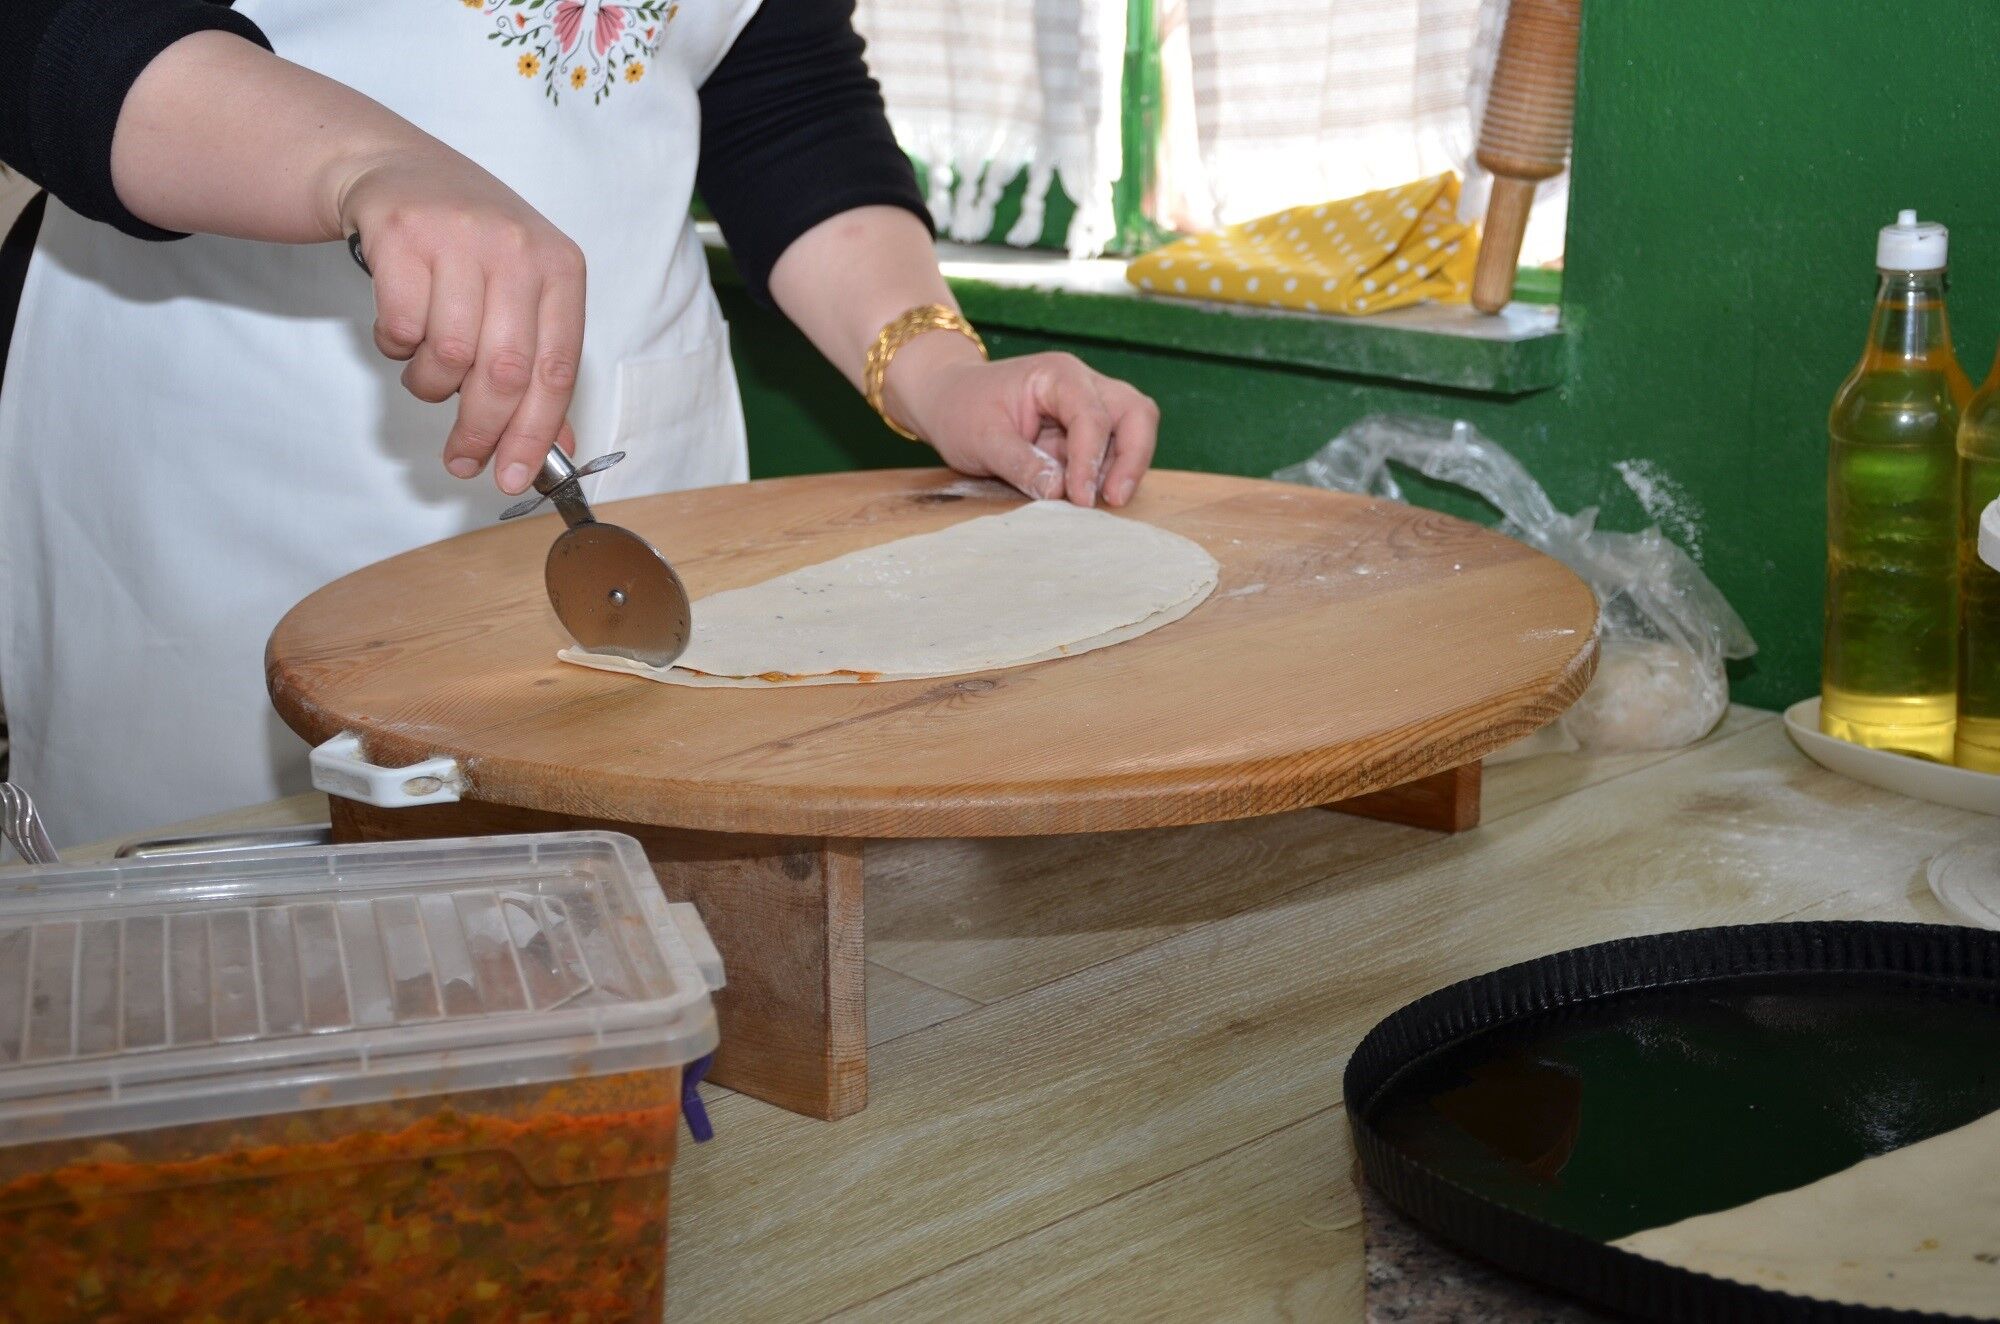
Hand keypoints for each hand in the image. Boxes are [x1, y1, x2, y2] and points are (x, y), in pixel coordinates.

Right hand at [336, 149, 585, 493]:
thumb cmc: (471, 246)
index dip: (534, 434)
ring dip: (432, 384)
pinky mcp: (404, 235)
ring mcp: (461, 238)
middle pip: (504, 372)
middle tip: (462, 458)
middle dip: (481, 430)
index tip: (513, 477)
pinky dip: (397, 347)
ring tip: (428, 370)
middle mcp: (518, 250)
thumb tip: (558, 448)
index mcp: (561, 269)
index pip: (556, 371)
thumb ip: (540, 367)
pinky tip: (403, 329)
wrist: (401, 169)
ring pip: (449, 354)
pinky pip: (401, 327)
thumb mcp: (523, 293)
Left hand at [887, 340, 1160, 507]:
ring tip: (1096, 502)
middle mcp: (1084, 385)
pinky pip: (1113, 450)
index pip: (1092, 416)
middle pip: (1136, 413)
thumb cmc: (960, 410)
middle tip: (1115, 499)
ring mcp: (1090, 406)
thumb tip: (1059, 492)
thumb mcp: (982, 440)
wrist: (947, 400)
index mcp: (1058, 376)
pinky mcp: (1085, 431)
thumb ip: (1021, 464)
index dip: (1091, 460)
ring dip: (1124, 468)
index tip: (1080, 500)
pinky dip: (1107, 474)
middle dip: (1133, 458)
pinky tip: (1085, 496)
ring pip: (1134, 430)